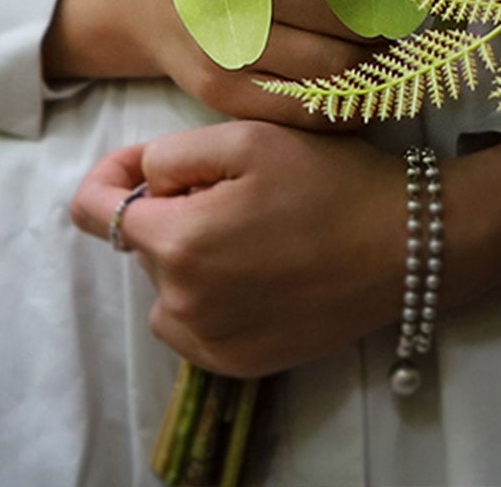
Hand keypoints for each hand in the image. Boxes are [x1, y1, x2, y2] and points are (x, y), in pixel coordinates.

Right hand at [41, 0, 372, 129]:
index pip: (331, 0)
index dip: (374, 11)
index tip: (400, 6)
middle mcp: (235, 17)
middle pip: (333, 51)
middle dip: (376, 52)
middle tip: (399, 39)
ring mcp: (226, 64)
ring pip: (319, 89)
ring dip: (363, 83)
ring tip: (385, 65)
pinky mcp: (221, 98)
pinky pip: (293, 115)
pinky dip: (334, 111)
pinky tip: (357, 98)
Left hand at [70, 123, 500, 378]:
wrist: (404, 244)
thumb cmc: (328, 180)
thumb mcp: (247, 136)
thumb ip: (170, 154)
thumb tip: (133, 178)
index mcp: (178, 242)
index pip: (95, 211)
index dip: (109, 176)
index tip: (142, 164)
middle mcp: (182, 304)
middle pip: (142, 242)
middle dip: (171, 210)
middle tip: (236, 186)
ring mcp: (210, 342)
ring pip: (166, 284)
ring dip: (188, 255)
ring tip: (253, 228)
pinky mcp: (238, 364)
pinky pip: (192, 324)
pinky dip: (209, 296)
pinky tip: (260, 269)